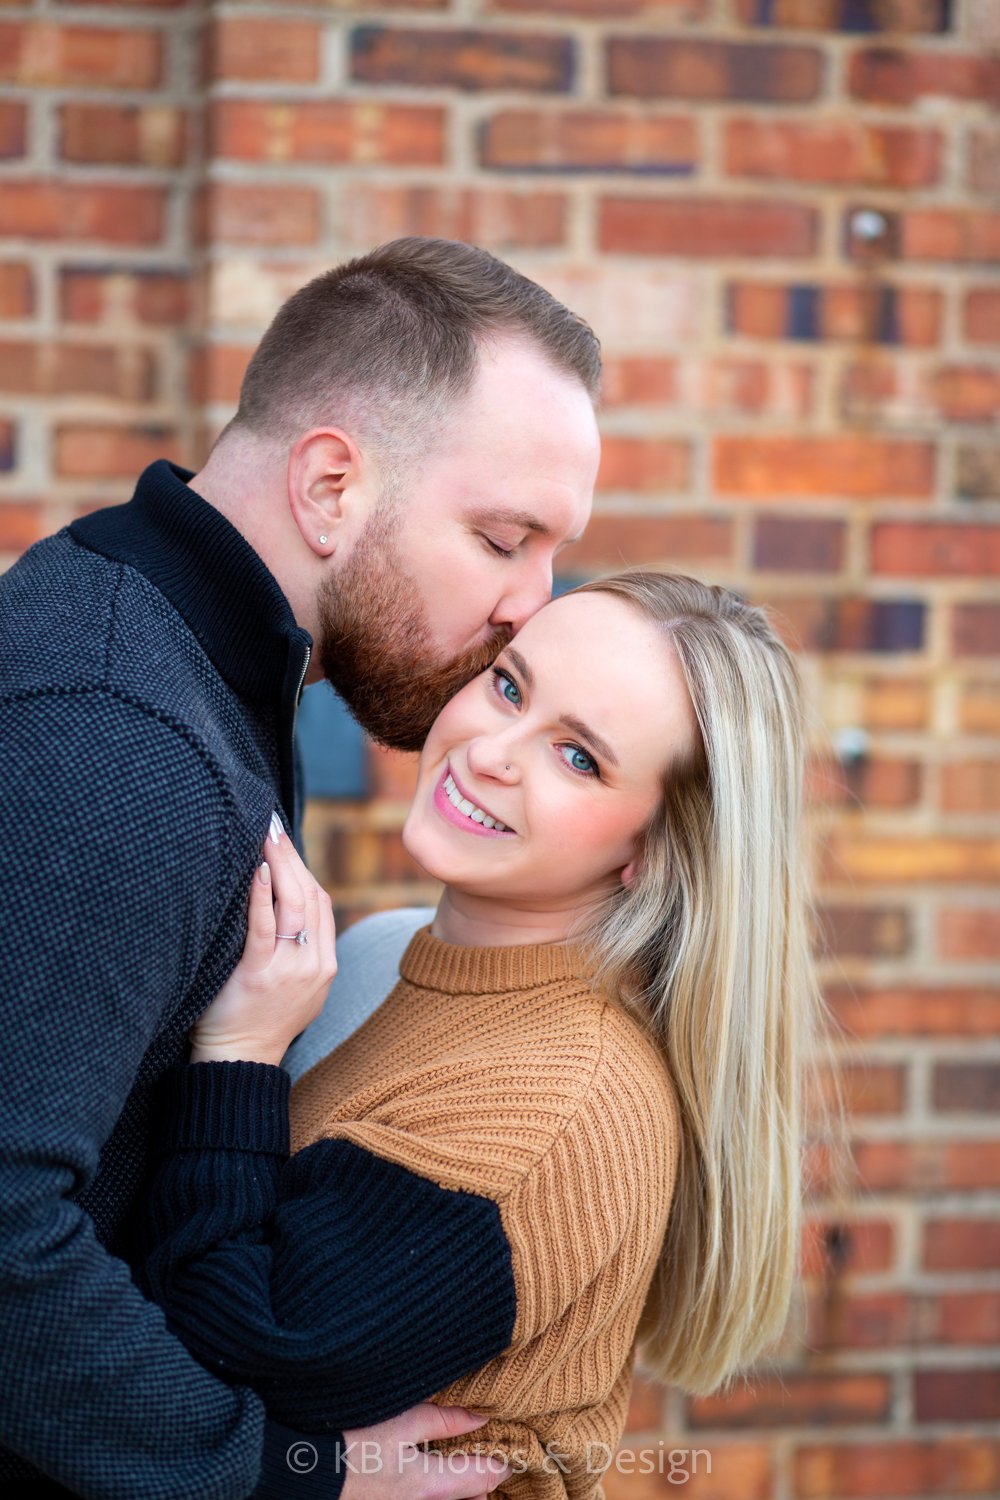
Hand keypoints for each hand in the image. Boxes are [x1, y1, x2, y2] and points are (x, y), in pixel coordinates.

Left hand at [189, 815, 336, 1065]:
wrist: (239, 1061)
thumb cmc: (257, 1020)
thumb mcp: (296, 987)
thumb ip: (299, 951)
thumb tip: (285, 906)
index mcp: (324, 966)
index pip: (322, 904)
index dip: (304, 870)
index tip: (284, 845)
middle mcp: (314, 965)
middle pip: (311, 897)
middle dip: (292, 858)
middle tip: (272, 827)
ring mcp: (290, 971)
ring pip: (294, 905)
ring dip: (279, 865)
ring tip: (264, 837)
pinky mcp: (259, 975)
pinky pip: (264, 927)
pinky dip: (262, 895)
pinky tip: (256, 870)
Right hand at [341, 1405, 511, 1499]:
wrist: (301, 1467)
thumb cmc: (350, 1440)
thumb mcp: (400, 1420)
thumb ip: (443, 1420)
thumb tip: (479, 1419)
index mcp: (428, 1484)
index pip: (483, 1478)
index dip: (501, 1462)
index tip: (510, 1445)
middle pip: (469, 1498)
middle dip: (483, 1480)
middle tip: (489, 1452)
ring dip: (460, 1486)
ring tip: (463, 1462)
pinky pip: (425, 1499)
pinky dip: (438, 1488)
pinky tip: (432, 1468)